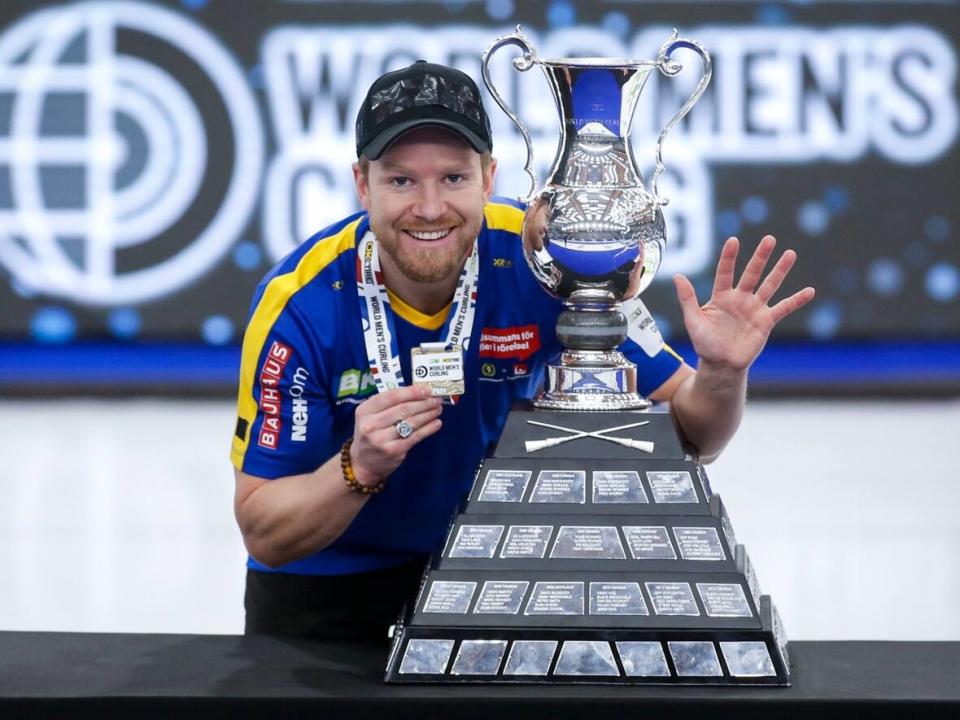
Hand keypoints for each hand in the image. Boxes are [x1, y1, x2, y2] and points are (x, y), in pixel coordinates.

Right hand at [350, 384, 442, 486]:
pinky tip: (436, 423)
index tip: (427, 389)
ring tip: (438, 409)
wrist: (363, 463)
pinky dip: (428, 428)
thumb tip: (418, 392)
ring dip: (428, 414)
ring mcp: (381, 439)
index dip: (411, 392)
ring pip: (411, 422)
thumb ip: (389, 404)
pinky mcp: (393, 451)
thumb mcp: (371, 415)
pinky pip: (415, 436)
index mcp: (365, 410)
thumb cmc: (371, 433)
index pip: (391, 396)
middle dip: (424, 403)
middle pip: (403, 409)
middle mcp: (371, 424)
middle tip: (437, 399)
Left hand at [673, 235, 814, 372]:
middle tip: (769, 239)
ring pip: (769, 285)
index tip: (734, 240)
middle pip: (752, 273)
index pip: (725, 272)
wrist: (721, 365)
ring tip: (790, 254)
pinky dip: (796, 300)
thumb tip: (677, 276)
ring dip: (780, 270)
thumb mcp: (693, 321)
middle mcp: (740, 298)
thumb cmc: (705, 343)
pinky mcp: (766, 321)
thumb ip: (687, 298)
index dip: (729, 257)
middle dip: (760, 257)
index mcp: (721, 296)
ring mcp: (754, 308)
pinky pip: (783, 308)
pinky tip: (810, 291)